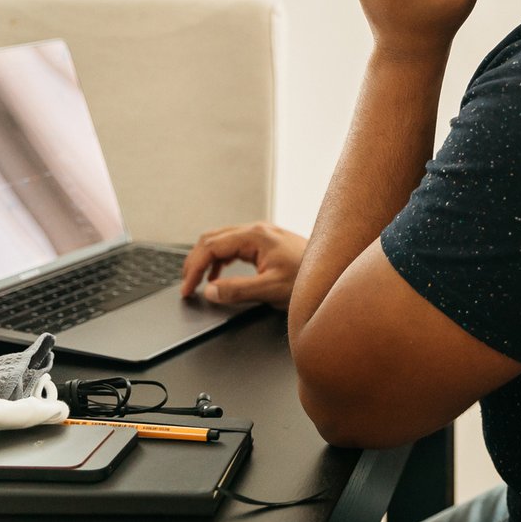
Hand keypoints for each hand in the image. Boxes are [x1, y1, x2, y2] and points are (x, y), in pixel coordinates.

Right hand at [180, 222, 307, 310]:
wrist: (334, 272)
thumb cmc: (308, 278)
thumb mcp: (271, 289)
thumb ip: (238, 290)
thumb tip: (210, 291)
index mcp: (254, 236)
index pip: (210, 247)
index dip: (193, 268)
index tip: (187, 288)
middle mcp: (255, 230)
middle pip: (211, 239)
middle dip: (194, 262)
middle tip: (186, 285)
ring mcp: (260, 234)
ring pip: (220, 240)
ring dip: (205, 259)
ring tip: (197, 280)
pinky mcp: (264, 242)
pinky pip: (232, 245)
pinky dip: (218, 259)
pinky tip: (217, 275)